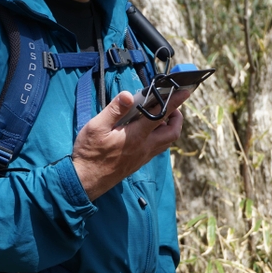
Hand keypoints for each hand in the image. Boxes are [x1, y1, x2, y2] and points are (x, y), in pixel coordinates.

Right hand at [71, 88, 190, 200]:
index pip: (160, 114)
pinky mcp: (139, 162)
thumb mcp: (96, 127)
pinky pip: (158, 148)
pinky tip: (149, 131)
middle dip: (176, 116)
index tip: (185, 91)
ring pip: (167, 142)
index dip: (174, 101)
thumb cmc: (89, 154)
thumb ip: (114, 110)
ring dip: (170, 127)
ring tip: (160, 116)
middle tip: (168, 105)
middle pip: (172, 132)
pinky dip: (161, 136)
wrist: (86, 181)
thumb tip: (128, 95)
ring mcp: (143, 156)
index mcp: (135, 136)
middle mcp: (144, 147)